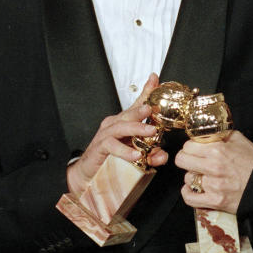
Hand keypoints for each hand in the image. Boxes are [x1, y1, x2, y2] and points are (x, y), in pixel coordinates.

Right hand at [66, 74, 164, 195]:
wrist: (89, 174)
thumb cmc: (112, 160)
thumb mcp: (136, 154)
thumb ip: (151, 154)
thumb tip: (163, 155)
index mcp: (124, 122)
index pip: (136, 104)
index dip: (146, 91)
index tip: (155, 79)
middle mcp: (114, 125)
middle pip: (129, 113)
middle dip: (141, 110)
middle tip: (152, 109)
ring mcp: (106, 135)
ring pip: (121, 127)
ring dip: (136, 128)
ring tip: (151, 131)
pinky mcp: (100, 148)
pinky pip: (112, 146)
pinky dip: (124, 150)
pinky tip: (136, 154)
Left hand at [175, 130, 252, 213]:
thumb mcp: (240, 140)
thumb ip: (221, 134)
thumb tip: (207, 132)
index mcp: (217, 150)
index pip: (188, 145)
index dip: (191, 147)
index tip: (195, 150)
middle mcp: (213, 167)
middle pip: (181, 160)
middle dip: (186, 159)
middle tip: (193, 161)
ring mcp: (213, 185)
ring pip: (187, 178)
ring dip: (193, 176)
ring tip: (203, 176)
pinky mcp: (214, 201)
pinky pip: (189, 198)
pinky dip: (188, 193)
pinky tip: (192, 189)